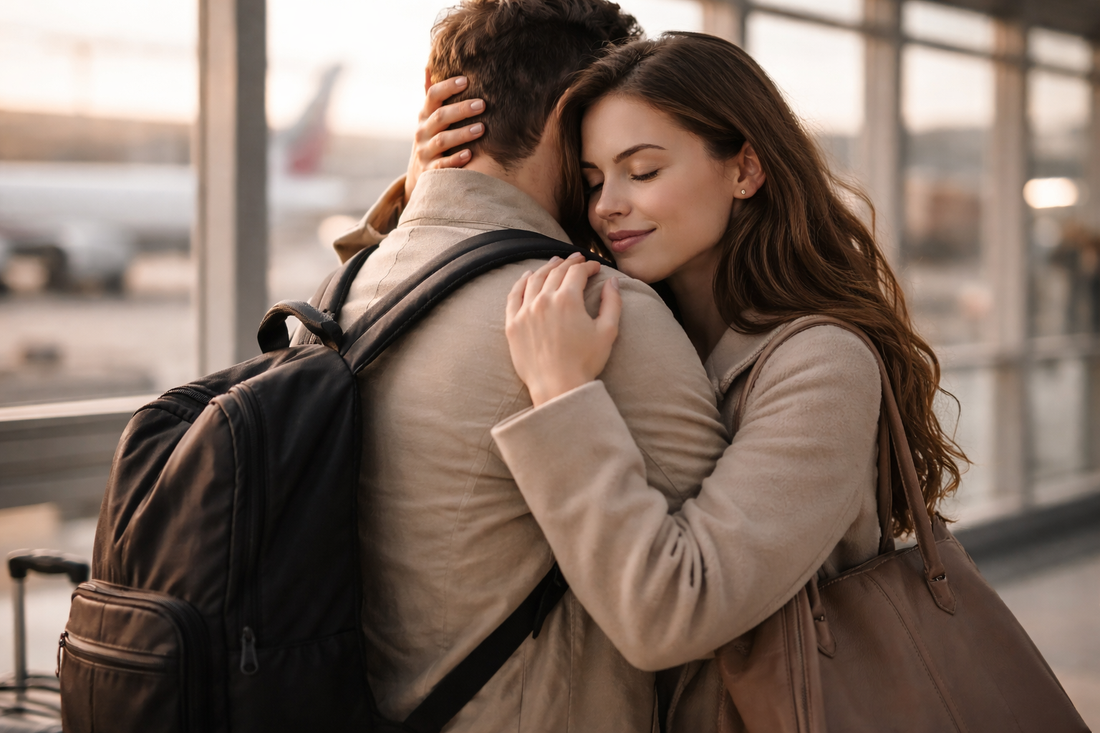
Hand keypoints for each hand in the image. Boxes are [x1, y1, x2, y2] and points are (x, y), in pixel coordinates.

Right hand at [406, 76, 485, 203]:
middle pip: (440, 117)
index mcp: (424, 115)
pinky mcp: (430, 170)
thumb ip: (433, 95)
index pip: (433, 96)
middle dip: (461, 110)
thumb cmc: (433, 137)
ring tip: (482, 128)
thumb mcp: (429, 117)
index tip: (466, 80)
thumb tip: (430, 65)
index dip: (448, 87)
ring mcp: (425, 151)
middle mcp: (422, 131)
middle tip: (483, 104)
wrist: (421, 173)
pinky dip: (455, 160)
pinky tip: (470, 155)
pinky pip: (442, 165)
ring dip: (462, 134)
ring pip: (442, 141)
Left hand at [505, 254, 621, 407]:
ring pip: (534, 280)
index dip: (588, 266)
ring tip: (554, 262)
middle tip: (576, 259)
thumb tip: (613, 281)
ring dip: (546, 268)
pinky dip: (521, 282)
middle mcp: (544, 300)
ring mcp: (525, 311)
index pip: (577, 272)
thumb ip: (612, 303)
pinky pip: (514, 295)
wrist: (558, 387)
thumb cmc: (585, 363)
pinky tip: (527, 276)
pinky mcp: (512, 324)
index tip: (594, 267)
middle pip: (556, 272)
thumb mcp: (608, 332)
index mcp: (568, 300)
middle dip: (569, 263)